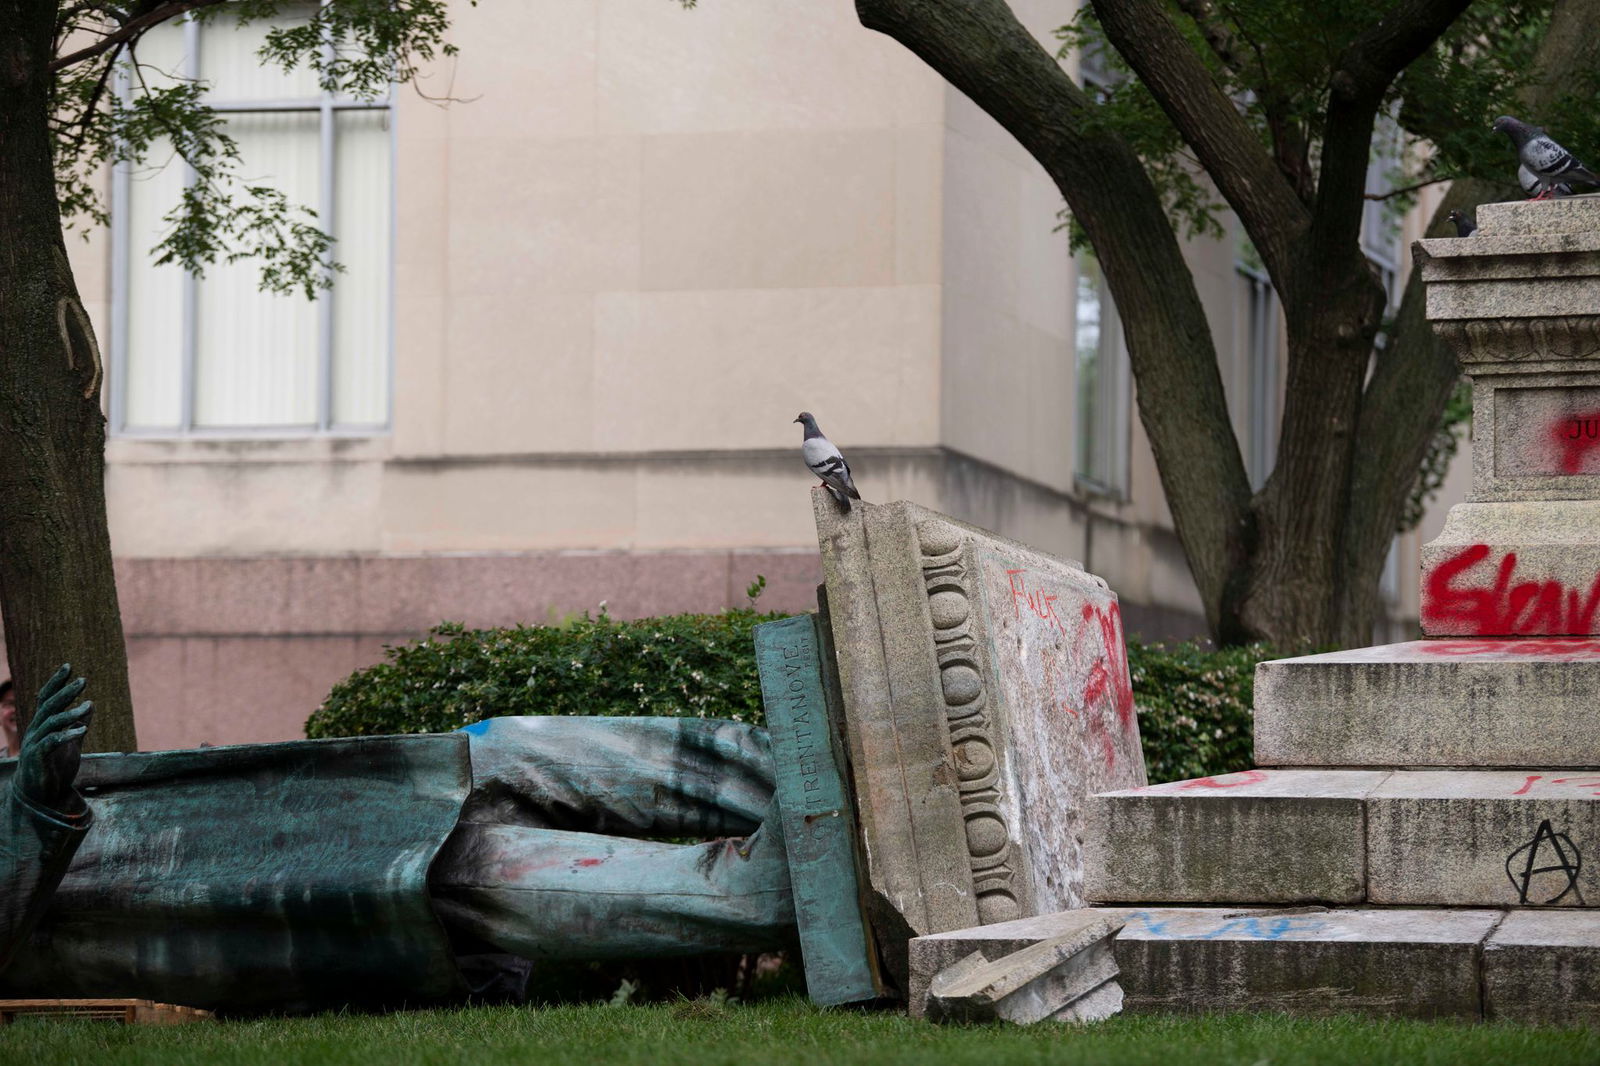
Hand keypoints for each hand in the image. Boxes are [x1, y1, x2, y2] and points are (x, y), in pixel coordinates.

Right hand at [13, 665, 92, 814]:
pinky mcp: (37, 758)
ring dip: (70, 713)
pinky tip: (83, 731)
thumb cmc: (55, 768)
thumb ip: (78, 724)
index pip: (46, 699)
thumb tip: (90, 705)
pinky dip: (66, 735)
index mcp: (43, 725)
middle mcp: (35, 731)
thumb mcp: (72, 744)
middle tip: (83, 680)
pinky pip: (50, 742)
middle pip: (48, 706)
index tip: (68, 666)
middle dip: (65, 692)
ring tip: (88, 706)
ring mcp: (34, 744)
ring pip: (50, 722)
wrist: (42, 795)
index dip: (56, 682)